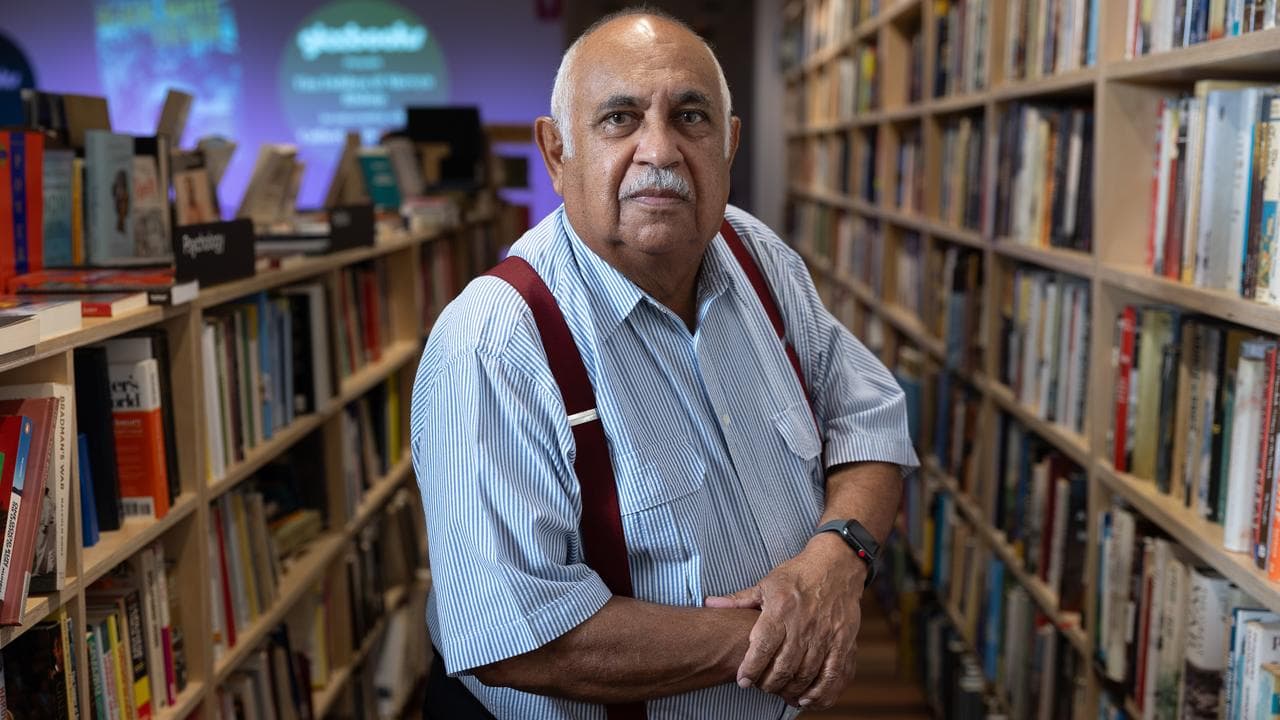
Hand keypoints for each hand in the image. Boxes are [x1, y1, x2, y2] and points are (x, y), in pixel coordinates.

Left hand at [704, 533, 864, 708]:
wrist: (836, 565)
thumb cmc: (797, 575)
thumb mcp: (766, 584)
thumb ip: (739, 600)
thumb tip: (709, 604)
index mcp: (781, 608)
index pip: (763, 645)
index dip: (751, 668)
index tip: (743, 680)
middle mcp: (804, 623)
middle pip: (784, 665)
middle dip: (769, 683)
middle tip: (761, 686)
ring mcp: (826, 634)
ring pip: (806, 674)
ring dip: (790, 689)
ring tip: (780, 692)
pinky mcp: (844, 641)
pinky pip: (834, 674)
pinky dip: (820, 692)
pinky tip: (807, 697)